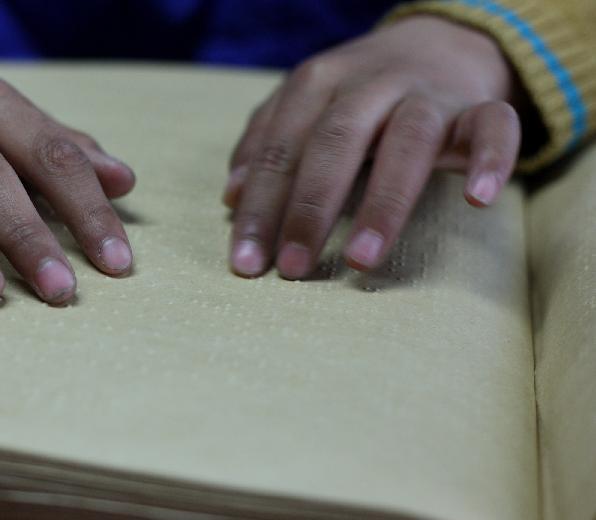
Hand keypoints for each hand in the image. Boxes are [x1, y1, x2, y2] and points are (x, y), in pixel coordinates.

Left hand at [224, 16, 521, 278]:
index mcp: (316, 85)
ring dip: (383, 202)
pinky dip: (490, 159)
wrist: (436, 45)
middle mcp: (368, 84)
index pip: (280, 150)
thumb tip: (230, 198)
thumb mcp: (303, 110)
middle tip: (290, 268)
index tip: (246, 263)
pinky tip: (477, 200)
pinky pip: (493, 127)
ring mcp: (426, 94)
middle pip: (335, 143)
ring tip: (362, 260)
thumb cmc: (355, 97)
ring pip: (408, 140)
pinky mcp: (479, 107)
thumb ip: (266, 146)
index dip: (260, 208)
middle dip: (308, 210)